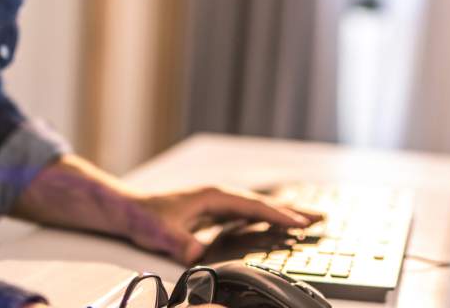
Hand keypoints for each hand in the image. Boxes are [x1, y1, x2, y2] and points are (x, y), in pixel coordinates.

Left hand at [123, 185, 320, 264]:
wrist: (127, 208)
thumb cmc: (143, 215)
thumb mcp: (160, 232)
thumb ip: (179, 242)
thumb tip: (196, 255)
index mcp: (213, 196)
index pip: (252, 207)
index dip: (276, 216)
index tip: (298, 224)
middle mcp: (219, 196)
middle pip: (263, 203)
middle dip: (292, 209)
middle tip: (322, 217)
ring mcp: (218, 203)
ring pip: (257, 209)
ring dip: (283, 213)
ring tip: (310, 220)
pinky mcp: (214, 213)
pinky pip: (248, 216)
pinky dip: (267, 220)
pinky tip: (277, 226)